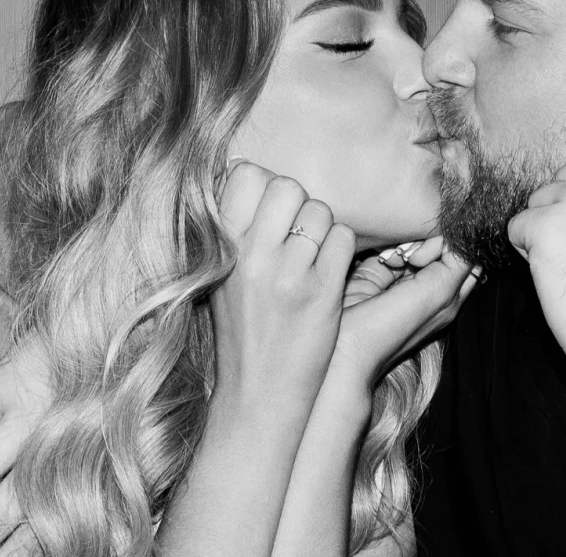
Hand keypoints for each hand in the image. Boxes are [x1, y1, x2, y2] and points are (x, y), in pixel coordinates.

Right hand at [208, 160, 355, 421]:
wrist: (257, 397)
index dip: (263, 185)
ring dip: (321, 229)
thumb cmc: (242, 331)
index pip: (247, 173)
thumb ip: (234, 226)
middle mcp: (254, 256)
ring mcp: (290, 274)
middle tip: (293, 235)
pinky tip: (327, 275)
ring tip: (309, 259)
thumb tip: (247, 167)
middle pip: (288, 185)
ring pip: (321, 211)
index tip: (267, 210)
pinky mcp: (324, 294)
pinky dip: (340, 251)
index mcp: (222, 247)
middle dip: (296, 204)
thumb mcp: (221, 276)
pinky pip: (344, 239)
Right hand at [323, 234, 479, 403]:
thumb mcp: (438, 293)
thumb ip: (458, 263)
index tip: (441, 250)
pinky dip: (388, 248)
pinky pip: (389, 247)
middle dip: (431, 240)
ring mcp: (401, 281)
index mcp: (449, 298)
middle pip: (441, 248)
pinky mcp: (377, 274)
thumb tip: (461, 235)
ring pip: (415, 244)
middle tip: (418, 255)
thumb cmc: (395, 327)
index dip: (455, 246)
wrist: (345, 345)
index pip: (465, 257)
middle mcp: (428, 289)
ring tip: (399, 260)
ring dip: (407, 244)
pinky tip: (385, 260)